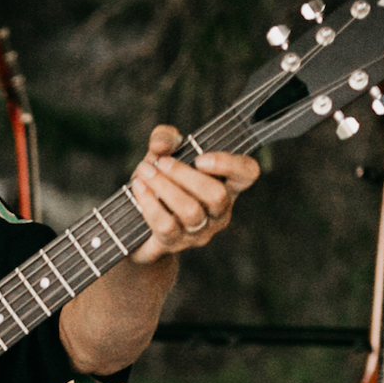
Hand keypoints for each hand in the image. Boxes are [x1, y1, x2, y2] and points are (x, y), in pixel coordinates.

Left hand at [126, 125, 258, 261]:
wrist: (136, 225)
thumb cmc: (159, 184)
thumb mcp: (161, 155)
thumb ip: (164, 138)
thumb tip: (161, 145)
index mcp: (226, 185)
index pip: (247, 173)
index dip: (231, 164)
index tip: (200, 158)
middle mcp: (218, 212)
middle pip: (216, 194)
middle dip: (183, 174)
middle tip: (161, 162)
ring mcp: (199, 232)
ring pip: (191, 211)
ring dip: (164, 186)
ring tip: (145, 172)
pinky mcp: (175, 244)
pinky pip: (166, 225)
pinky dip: (149, 202)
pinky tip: (139, 188)